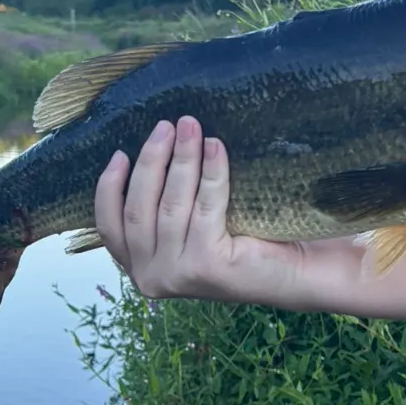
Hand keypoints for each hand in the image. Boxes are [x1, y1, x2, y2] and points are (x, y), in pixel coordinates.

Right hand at [93, 116, 313, 304]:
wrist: (297, 270)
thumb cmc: (243, 240)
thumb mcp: (187, 225)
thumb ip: (161, 203)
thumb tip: (152, 143)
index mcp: (140, 269)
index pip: (109, 227)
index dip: (108, 188)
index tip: (120, 152)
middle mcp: (151, 279)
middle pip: (138, 210)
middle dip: (151, 161)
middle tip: (167, 125)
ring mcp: (177, 275)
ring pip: (170, 205)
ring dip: (181, 159)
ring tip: (191, 127)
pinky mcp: (205, 266)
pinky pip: (204, 206)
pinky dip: (210, 172)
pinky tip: (215, 147)